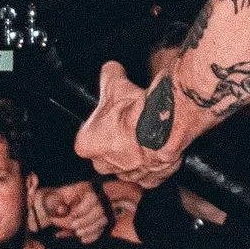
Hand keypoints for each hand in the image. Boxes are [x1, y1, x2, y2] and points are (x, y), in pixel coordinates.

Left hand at [30, 177, 107, 244]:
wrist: (56, 207)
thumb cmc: (56, 200)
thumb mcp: (54, 198)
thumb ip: (56, 203)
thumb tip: (61, 210)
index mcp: (86, 190)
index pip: (91, 199)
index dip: (83, 209)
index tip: (72, 215)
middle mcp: (96, 200)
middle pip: (99, 211)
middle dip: (86, 220)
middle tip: (73, 226)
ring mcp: (100, 211)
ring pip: (102, 221)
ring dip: (90, 229)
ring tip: (77, 233)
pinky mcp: (99, 222)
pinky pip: (100, 230)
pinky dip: (93, 236)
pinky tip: (83, 240)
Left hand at [76, 59, 167, 181]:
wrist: (163, 125)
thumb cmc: (135, 111)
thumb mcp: (116, 84)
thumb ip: (109, 75)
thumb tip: (111, 68)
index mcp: (87, 145)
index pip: (88, 137)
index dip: (102, 125)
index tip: (112, 117)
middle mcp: (104, 164)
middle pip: (105, 155)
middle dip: (116, 143)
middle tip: (129, 126)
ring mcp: (127, 174)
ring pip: (127, 166)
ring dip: (135, 154)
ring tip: (146, 137)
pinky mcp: (150, 180)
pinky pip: (148, 176)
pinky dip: (153, 165)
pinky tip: (157, 150)